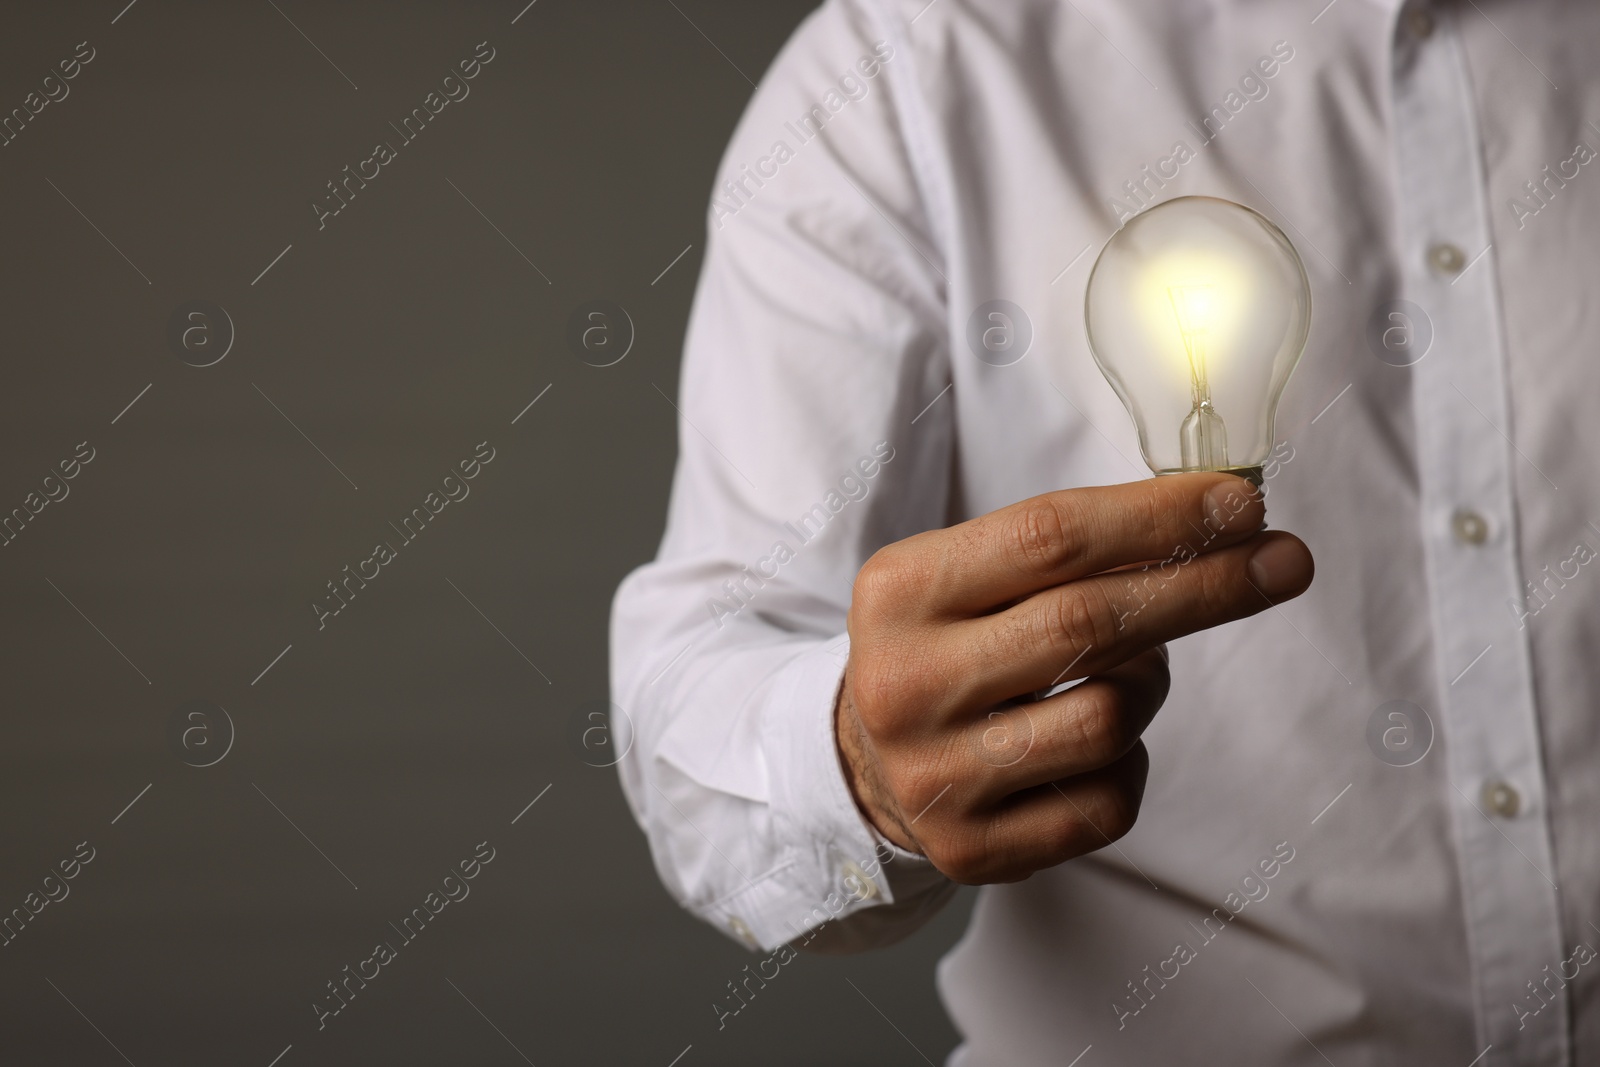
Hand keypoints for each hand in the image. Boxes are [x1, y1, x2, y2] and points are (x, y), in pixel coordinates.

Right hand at [834, 473, 1312, 883]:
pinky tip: (1096, 742)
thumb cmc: (948, 644)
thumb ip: (1070, 548)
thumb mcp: (970, 573)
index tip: (1241, 503)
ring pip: (1109, 719)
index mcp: (900, 592)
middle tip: (1284, 562)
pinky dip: (1128, 762)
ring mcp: (934, 776)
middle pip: (1088, 624)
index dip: (1157, 517)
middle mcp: (905, 684)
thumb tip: (1220, 517)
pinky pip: (1106, 802)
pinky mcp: (971, 850)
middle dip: (1204, 587)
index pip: (1048, 537)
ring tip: (1131, 668)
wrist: (864, 759)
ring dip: (1151, 684)